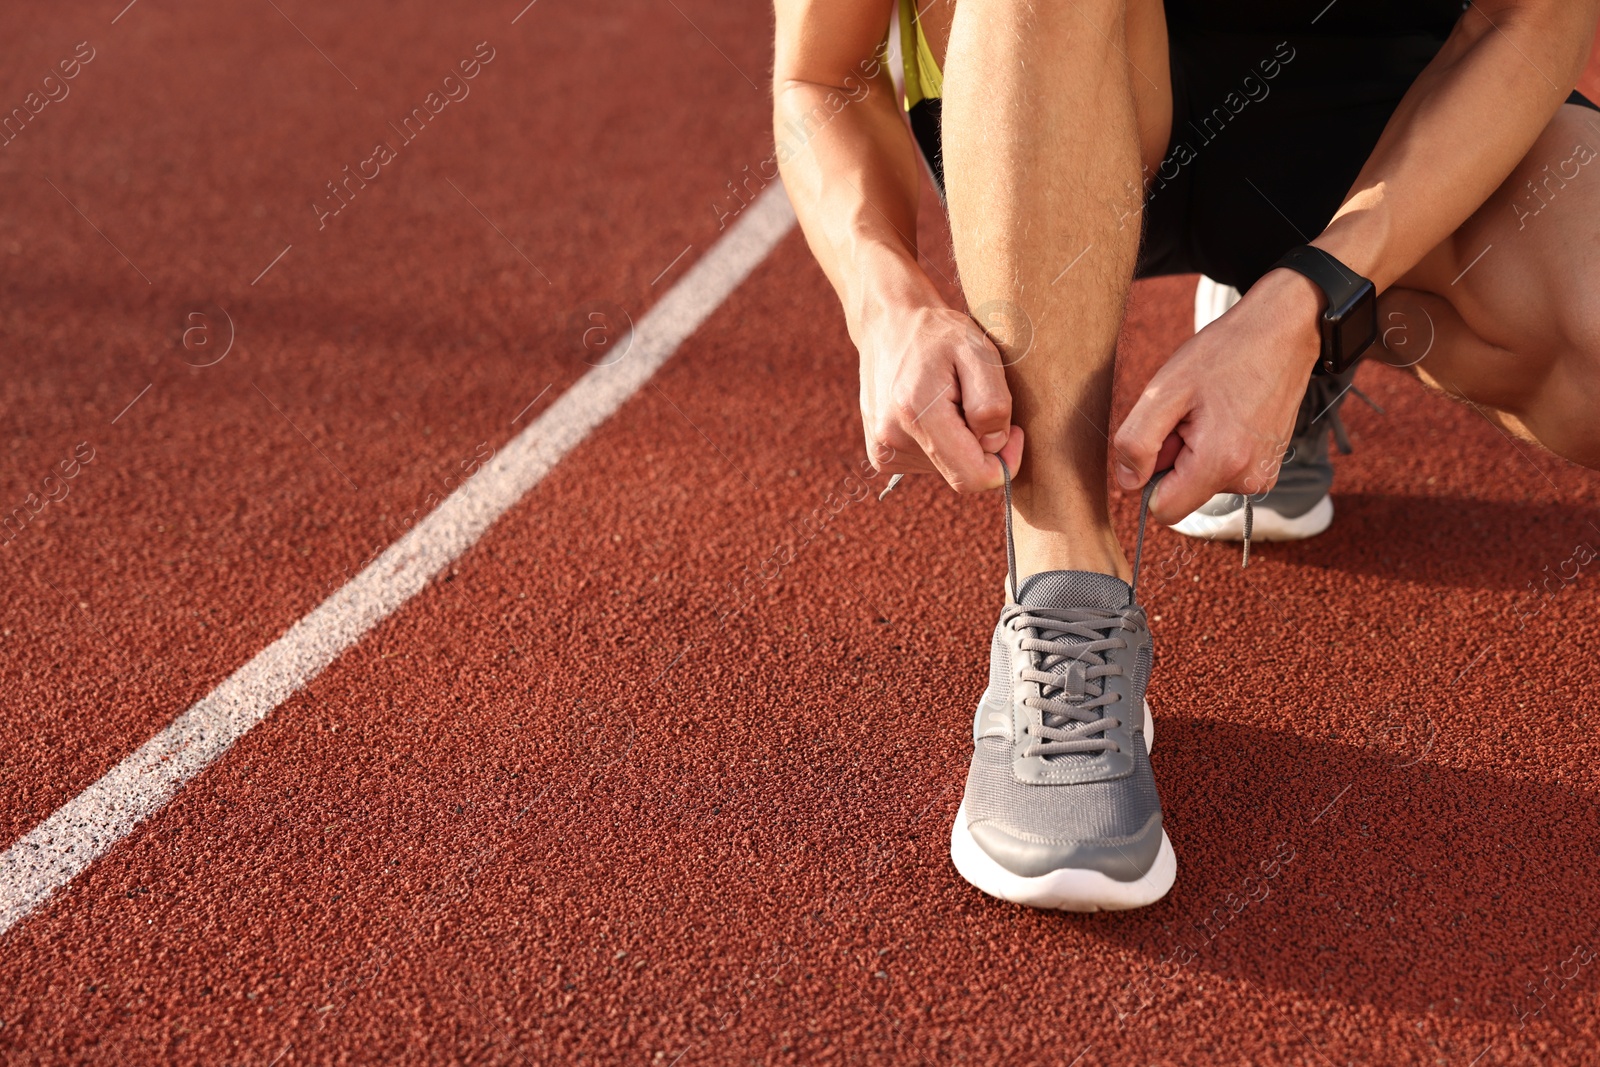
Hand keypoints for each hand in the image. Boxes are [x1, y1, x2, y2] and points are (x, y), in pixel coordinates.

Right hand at [859, 297, 1023, 492]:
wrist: (890, 324)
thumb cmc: (939, 335)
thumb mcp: (979, 352)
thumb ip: (993, 401)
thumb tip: (993, 445)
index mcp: (917, 412)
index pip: (973, 477)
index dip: (1005, 463)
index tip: (1013, 432)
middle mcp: (891, 438)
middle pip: (962, 474)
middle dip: (981, 446)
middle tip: (975, 402)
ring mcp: (882, 449)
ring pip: (947, 469)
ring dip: (960, 441)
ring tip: (948, 400)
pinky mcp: (880, 454)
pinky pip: (929, 464)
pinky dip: (941, 443)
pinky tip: (932, 411)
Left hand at [1113, 268, 1323, 523]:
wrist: (1282, 332)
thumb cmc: (1222, 355)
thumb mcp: (1164, 391)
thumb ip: (1136, 442)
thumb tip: (1128, 483)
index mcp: (1221, 465)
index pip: (1163, 511)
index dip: (1149, 477)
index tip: (1163, 436)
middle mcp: (1248, 481)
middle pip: (1183, 494)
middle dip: (1175, 459)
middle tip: (1190, 413)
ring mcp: (1263, 475)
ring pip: (1202, 482)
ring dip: (1195, 451)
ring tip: (1212, 410)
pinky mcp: (1268, 467)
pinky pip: (1224, 472)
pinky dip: (1216, 448)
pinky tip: (1228, 414)